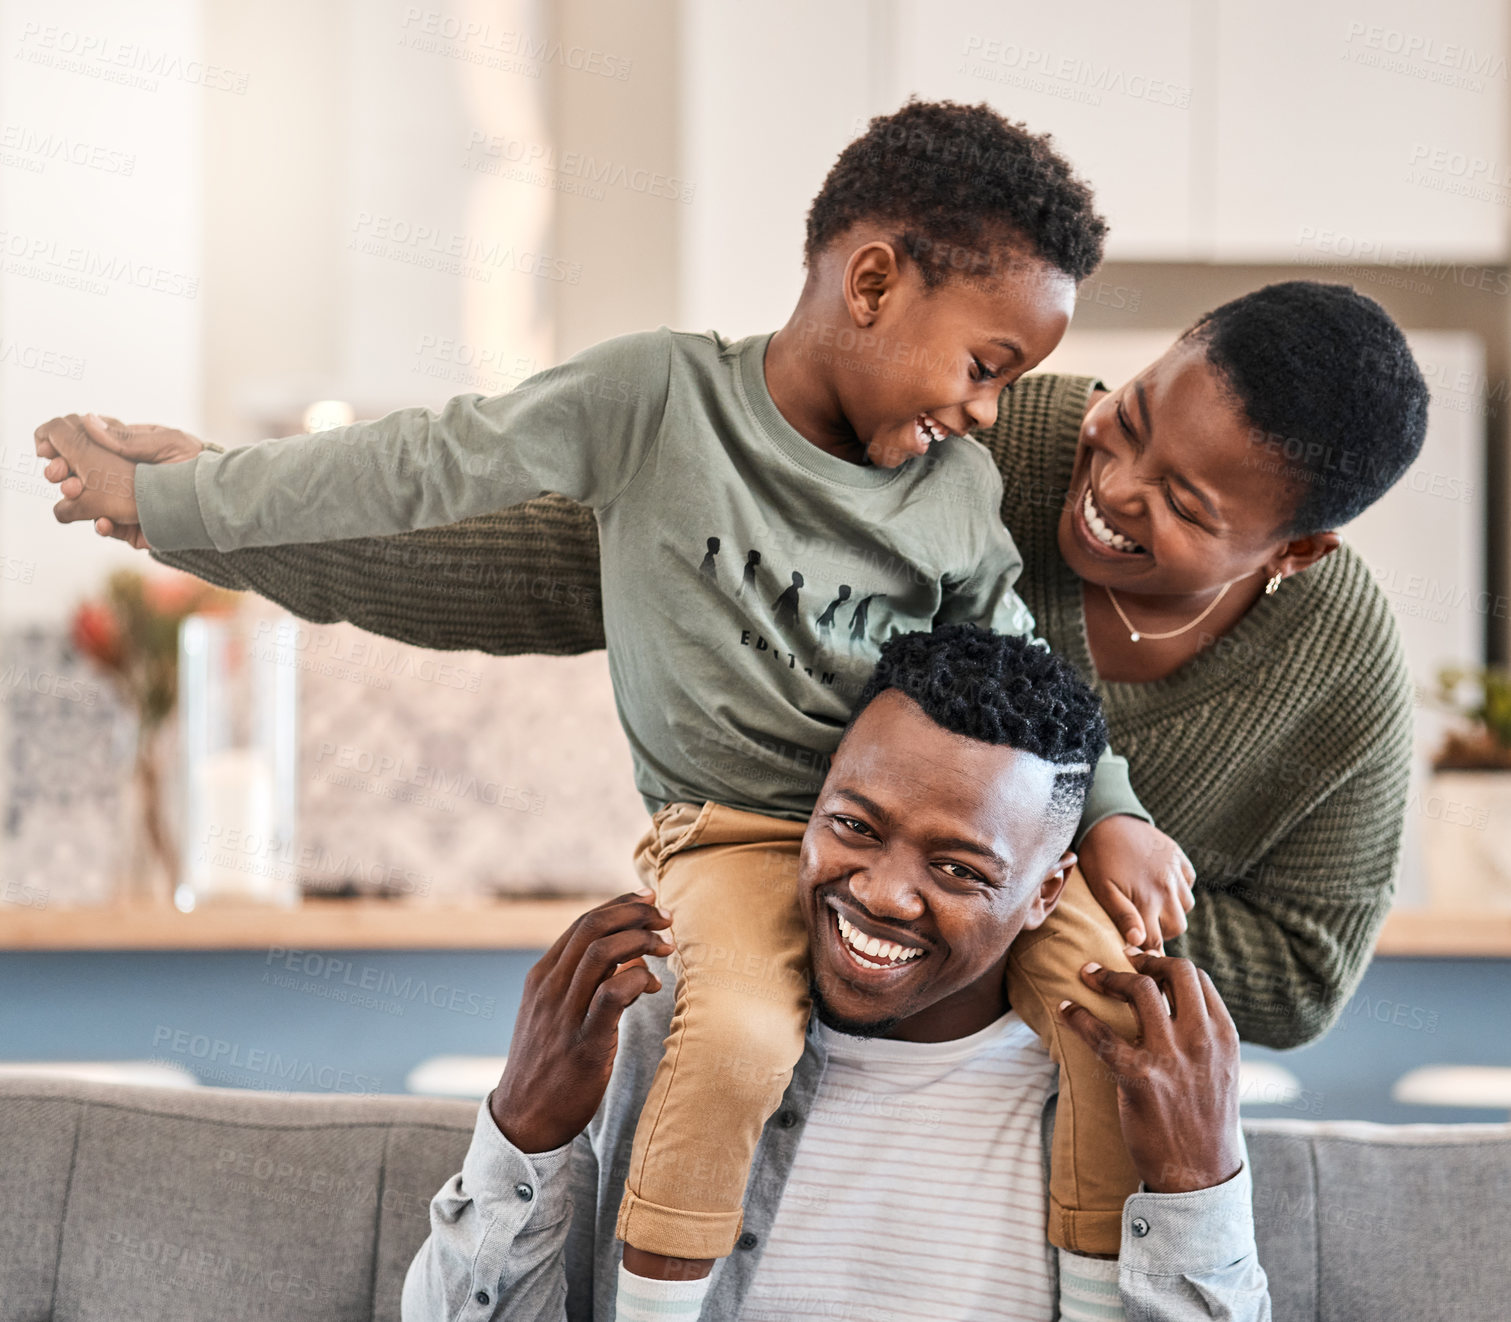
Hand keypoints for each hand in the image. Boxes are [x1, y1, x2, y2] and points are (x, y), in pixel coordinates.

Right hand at [34, 413, 201, 545]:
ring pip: (85, 504)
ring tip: (75, 494)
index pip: (83, 443)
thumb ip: (129, 438)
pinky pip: (108, 528)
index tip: (46, 448)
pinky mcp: (131, 526)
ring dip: (75, 501)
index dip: (61, 445)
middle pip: (77, 474)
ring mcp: (121, 502)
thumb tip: (88, 420)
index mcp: (123, 449)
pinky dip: (103, 527)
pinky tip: (105, 523)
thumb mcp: (168, 443)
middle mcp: (117, 476)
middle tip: (58, 475)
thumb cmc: (199, 462)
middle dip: (60, 474)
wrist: (223, 499)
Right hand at [489, 889, 673, 1154]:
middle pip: (593, 928)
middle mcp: (549, 989)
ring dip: (641, 941)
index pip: (583, 923)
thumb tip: (631, 957)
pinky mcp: (583, 1044)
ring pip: (601, 953)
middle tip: (665, 918)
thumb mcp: (555, 1014)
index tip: (648, 900)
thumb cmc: (549, 1065)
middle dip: (634, 914)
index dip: (620, 905)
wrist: (523, 1120)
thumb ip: (584, 984)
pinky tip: (651, 986)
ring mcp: (564, 1015)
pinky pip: (611, 995)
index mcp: (542, 977)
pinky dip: (635, 979)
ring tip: (667, 949)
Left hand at [1058, 953, 1241, 1194]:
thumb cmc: (1205, 1122)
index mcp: (1223, 1036)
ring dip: (1108, 976)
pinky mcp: (1138, 1078)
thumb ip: (1204, 1035)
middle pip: (1174, 972)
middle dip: (1142, 959)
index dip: (1166, 964)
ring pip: (1139, 989)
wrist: (1200, 1175)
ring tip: (1088, 974)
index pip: (1197, 978)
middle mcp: (1201, 1039)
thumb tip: (1177, 1003)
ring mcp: (1170, 1057)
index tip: (1144, 962)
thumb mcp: (1221, 1072)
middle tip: (1119, 959)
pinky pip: (1101, 1034)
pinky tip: (1065, 1010)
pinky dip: (1078, 1016)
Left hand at [1078, 815, 1194, 951]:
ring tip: (1150, 902)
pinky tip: (1160, 883)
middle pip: (1177, 927)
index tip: (1135, 947)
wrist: (1106, 818)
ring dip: (1171, 909)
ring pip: (1186, 906)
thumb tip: (1138, 943)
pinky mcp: (1180, 857)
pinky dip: (1179, 888)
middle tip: (1141, 922)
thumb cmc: (1099, 856)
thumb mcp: (1103, 888)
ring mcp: (1177, 871)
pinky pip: (1189, 883)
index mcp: (1148, 899)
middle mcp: (1168, 887)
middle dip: (1160, 930)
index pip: (1156, 941)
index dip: (1145, 948)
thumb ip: (1123, 916)